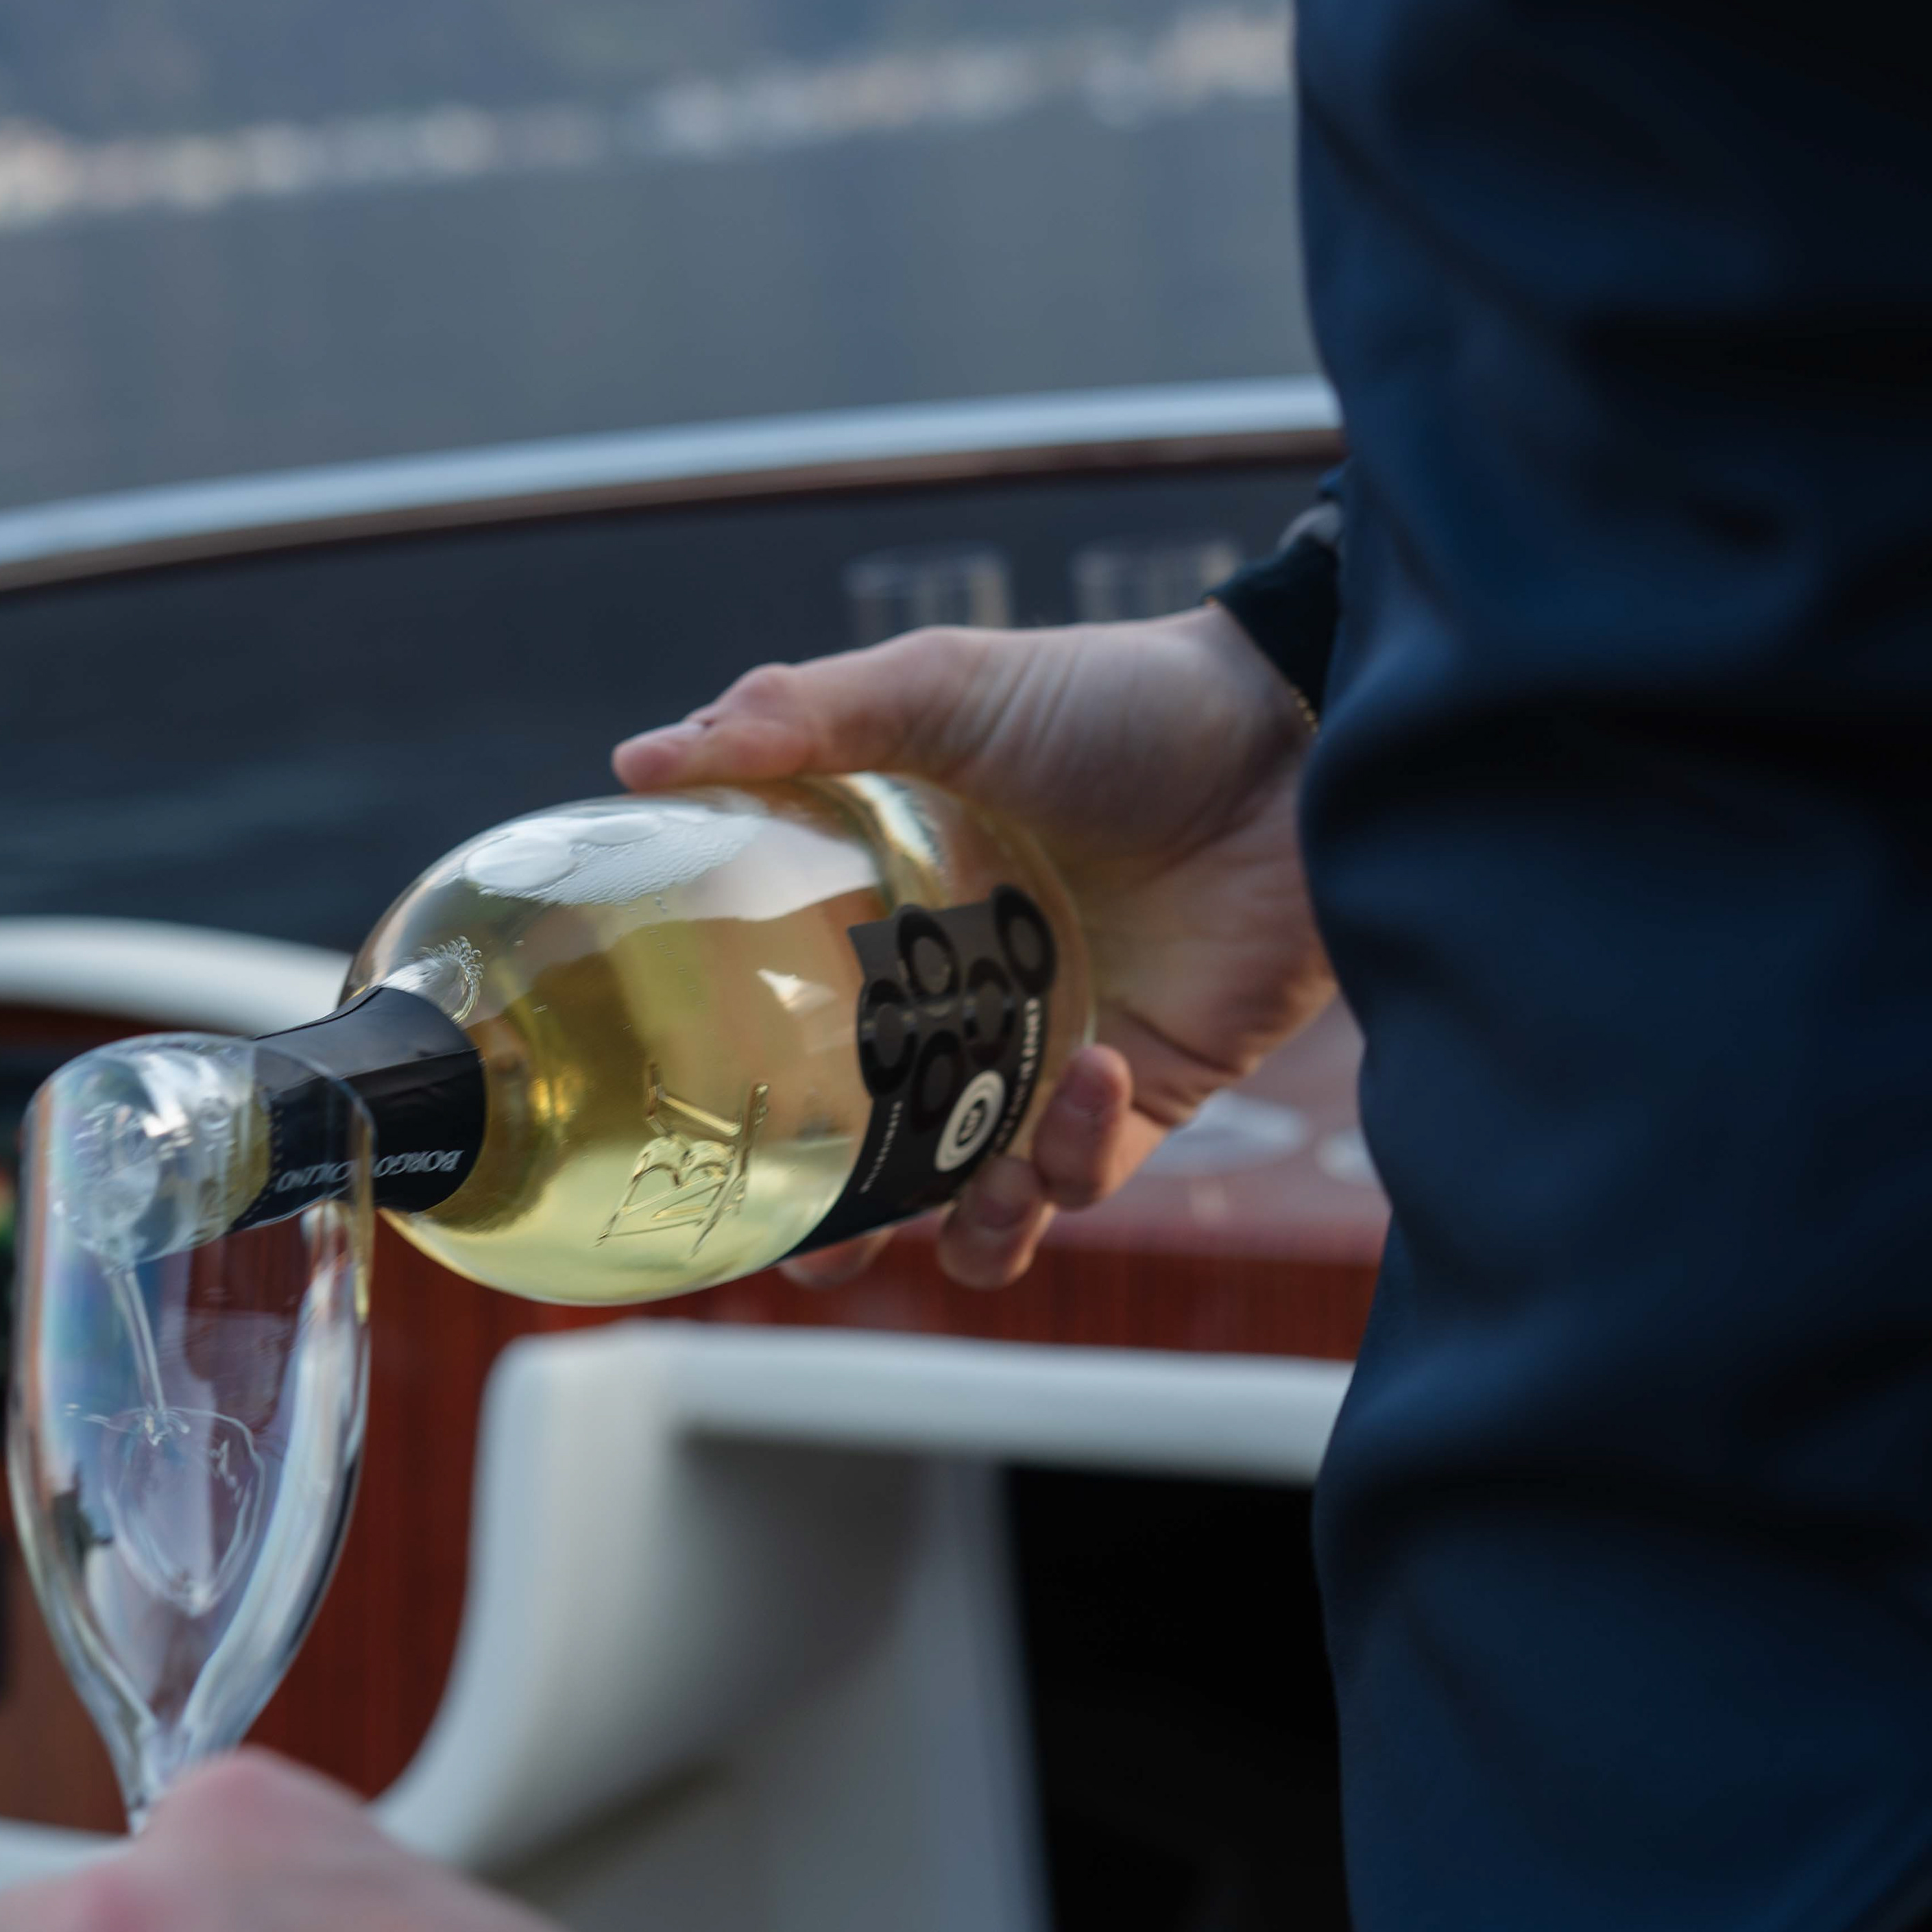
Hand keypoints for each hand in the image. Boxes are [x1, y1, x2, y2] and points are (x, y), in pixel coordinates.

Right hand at [615, 603, 1325, 1286]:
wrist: (1292, 737)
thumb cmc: (1118, 698)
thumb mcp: (940, 688)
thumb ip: (795, 720)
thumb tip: (640, 760)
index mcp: (889, 927)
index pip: (789, 1040)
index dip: (744, 1110)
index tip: (696, 1148)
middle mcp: (959, 1008)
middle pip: (872, 1161)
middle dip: (842, 1233)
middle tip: (822, 1243)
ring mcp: (1051, 1059)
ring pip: (980, 1206)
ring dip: (965, 1227)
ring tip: (969, 1192)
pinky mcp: (1143, 1092)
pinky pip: (1085, 1176)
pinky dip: (1072, 1155)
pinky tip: (1093, 1070)